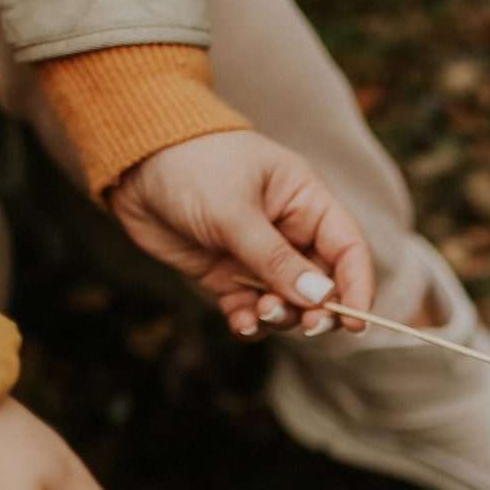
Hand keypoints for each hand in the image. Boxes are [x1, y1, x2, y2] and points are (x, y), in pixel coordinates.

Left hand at [108, 130, 376, 339]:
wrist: (131, 163)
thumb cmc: (191, 166)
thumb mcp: (235, 212)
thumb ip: (276, 259)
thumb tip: (321, 299)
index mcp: (306, 200)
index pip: (348, 248)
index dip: (357, 286)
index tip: (356, 323)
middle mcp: (289, 230)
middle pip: (323, 283)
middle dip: (318, 310)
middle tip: (307, 326)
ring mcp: (258, 255)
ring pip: (287, 302)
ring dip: (280, 316)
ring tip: (258, 312)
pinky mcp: (227, 275)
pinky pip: (250, 309)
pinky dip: (249, 322)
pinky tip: (240, 324)